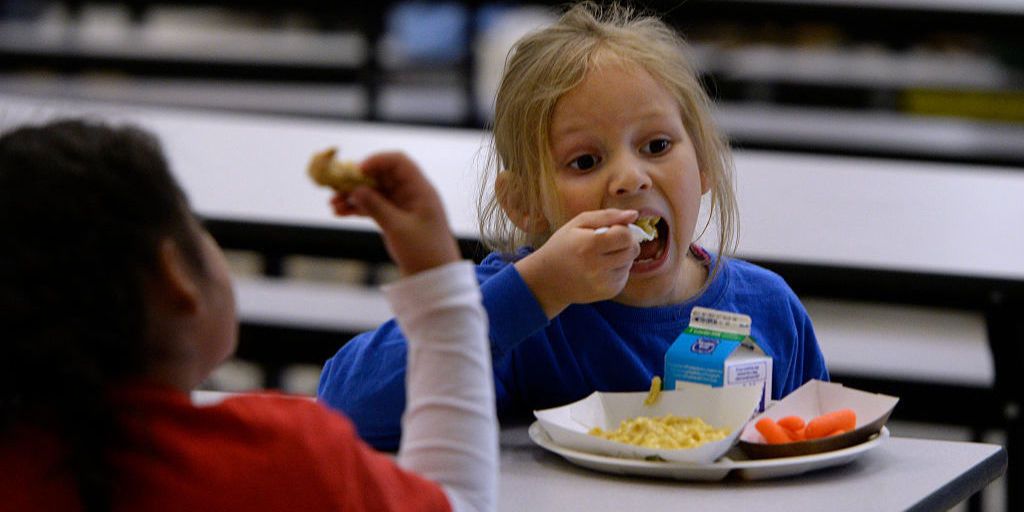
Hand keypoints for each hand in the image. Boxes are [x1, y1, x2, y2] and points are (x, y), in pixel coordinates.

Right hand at [330, 152, 459, 276]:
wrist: (434, 277)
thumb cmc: (424, 251)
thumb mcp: (398, 228)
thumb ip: (376, 207)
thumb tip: (355, 189)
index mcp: (420, 190)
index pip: (399, 163)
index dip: (376, 161)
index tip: (355, 171)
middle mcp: (411, 193)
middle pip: (381, 176)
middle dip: (358, 181)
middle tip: (335, 188)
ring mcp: (403, 206)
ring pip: (375, 192)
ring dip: (354, 196)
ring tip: (333, 205)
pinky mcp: (395, 218)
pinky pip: (374, 206)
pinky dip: (358, 208)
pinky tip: (340, 213)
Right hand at [514, 209, 639, 317]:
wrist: (547, 279)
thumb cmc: (563, 246)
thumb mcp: (578, 223)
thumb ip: (608, 216)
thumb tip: (634, 214)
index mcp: (589, 245)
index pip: (626, 236)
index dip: (622, 229)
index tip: (611, 230)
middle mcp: (597, 267)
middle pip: (632, 250)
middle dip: (625, 243)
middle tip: (608, 242)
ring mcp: (603, 283)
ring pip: (630, 263)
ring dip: (621, 257)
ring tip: (601, 256)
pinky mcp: (608, 293)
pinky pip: (625, 276)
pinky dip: (617, 270)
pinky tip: (600, 268)